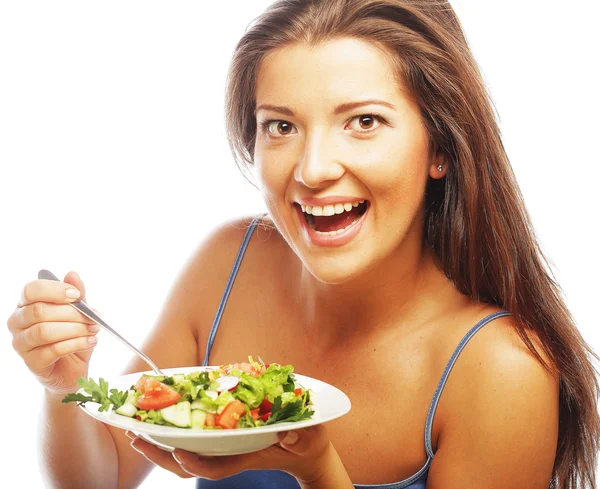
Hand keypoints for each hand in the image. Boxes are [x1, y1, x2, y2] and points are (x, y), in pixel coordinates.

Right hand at [7, 271, 99, 393]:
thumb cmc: (72, 336)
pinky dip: (76, 344)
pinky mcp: (31, 362)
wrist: (72, 369)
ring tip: (93, 330)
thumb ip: (76, 295)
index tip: (77, 295)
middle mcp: (18, 322)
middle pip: (40, 311)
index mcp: (26, 305)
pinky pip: (52, 350)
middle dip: (72, 313)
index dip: (54, 290)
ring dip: (75, 329)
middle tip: (93, 317)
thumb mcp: (79, 313)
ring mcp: (21, 344)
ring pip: (44, 331)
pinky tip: (91, 341)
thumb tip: (72, 274)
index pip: (31, 290)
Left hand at [126, 425, 333, 483]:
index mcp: (248, 456)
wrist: (306, 450)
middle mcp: (231, 454)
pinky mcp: (224, 438)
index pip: (218, 466)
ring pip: (186, 454)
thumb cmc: (308, 444)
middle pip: (190, 463)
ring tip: (136, 430)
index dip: (196, 461)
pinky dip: (174, 432)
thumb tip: (290, 435)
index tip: (178, 451)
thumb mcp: (310, 439)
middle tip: (136, 437)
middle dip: (162, 453)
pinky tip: (159, 419)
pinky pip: (194, 440)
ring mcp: (225, 447)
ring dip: (160, 445)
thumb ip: (303, 438)